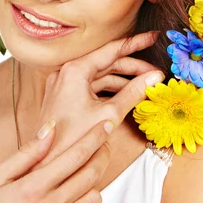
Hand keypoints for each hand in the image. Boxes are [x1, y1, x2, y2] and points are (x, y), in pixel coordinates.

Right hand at [0, 120, 113, 202]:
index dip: (95, 137)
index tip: (107, 125)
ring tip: (84, 178)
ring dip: (94, 184)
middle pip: (91, 173)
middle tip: (104, 144)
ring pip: (95, 198)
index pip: (75, 155)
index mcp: (33, 187)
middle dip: (103, 153)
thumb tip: (50, 128)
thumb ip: (27, 153)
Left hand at [31, 31, 164, 169]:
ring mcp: (64, 85)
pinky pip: (91, 87)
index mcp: (75, 70)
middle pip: (107, 62)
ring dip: (122, 80)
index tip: (154, 37)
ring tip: (146, 86)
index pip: (112, 49)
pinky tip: (127, 96)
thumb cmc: (72, 140)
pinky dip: (109, 90)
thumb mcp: (108, 115)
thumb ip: (133, 93)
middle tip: (156, 73)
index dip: (136, 43)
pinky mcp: (64, 98)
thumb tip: (155, 78)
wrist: (46, 165)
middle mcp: (66, 73)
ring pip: (99, 76)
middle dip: (133, 67)